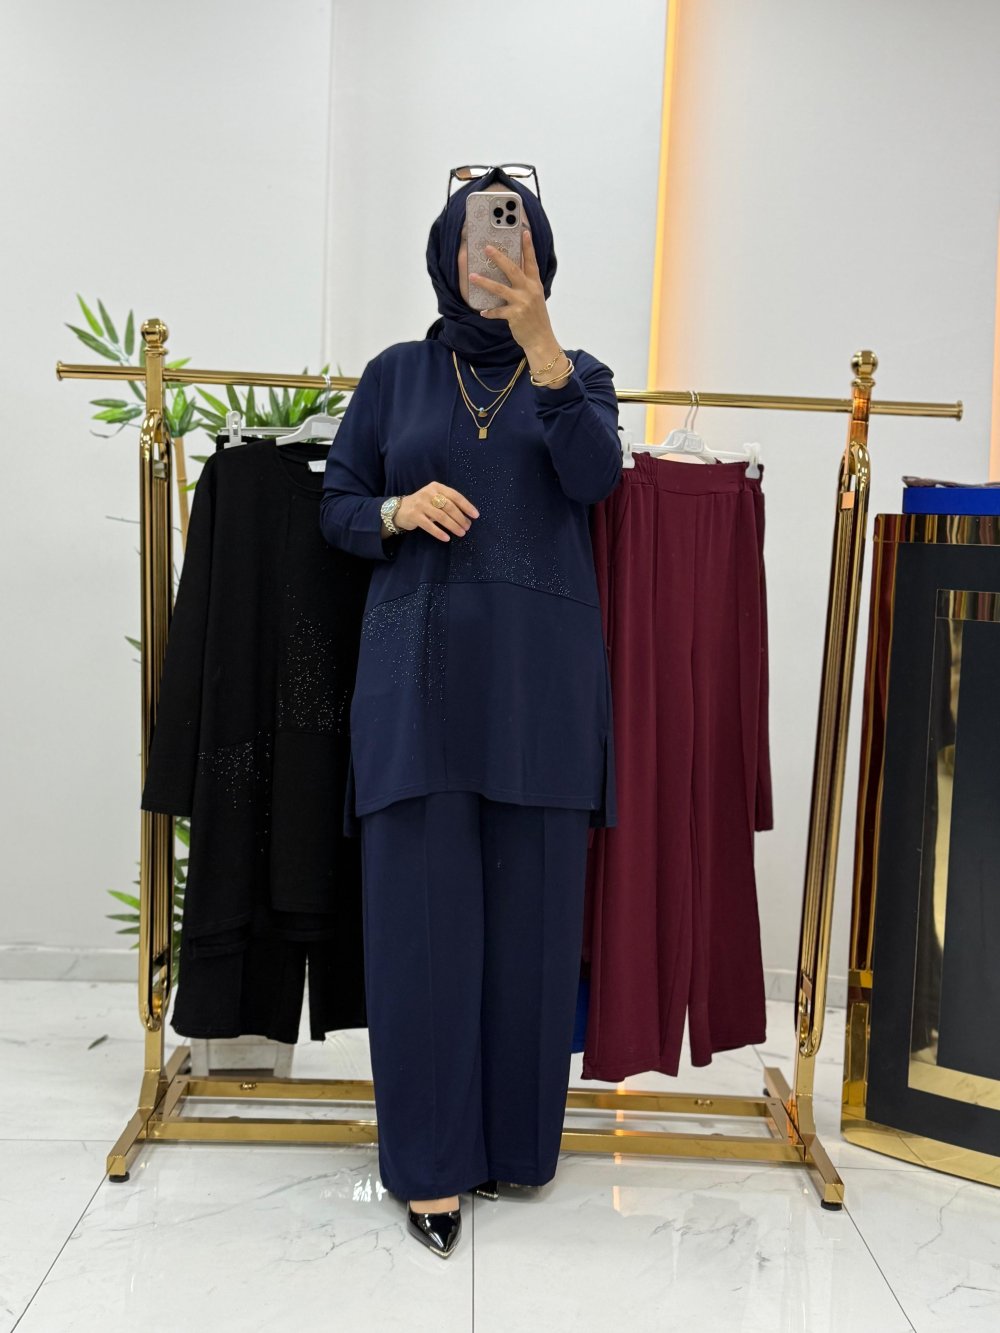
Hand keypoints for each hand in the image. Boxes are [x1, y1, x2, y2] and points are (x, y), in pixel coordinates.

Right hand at [396, 483, 478, 541]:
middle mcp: (429, 493)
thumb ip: (448, 503)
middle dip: (460, 518)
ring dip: (453, 526)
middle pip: (449, 507)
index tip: (475, 515)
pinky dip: (439, 532)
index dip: (466, 506)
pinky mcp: (414, 516)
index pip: (455, 496)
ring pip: (441, 516)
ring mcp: (421, 504)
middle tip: (467, 527)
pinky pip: (429, 526)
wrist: (400, 509)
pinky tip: (447, 538)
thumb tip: (467, 517)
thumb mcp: (434, 498)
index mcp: (437, 487)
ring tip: (461, 533)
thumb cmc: (423, 505)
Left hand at [470, 228, 558, 362]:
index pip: (532, 262)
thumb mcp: (535, 298)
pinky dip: (489, 312)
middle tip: (487, 248)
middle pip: (513, 269)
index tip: (524, 231)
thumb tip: (511, 273)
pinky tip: (482, 312)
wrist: (541, 339)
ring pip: (500, 288)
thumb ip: (526, 285)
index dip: (528, 246)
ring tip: (472, 276)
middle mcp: (529, 290)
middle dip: (499, 258)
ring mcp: (522, 302)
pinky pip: (497, 311)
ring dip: (484, 282)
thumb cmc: (536, 318)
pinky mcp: (515, 315)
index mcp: (535, 284)